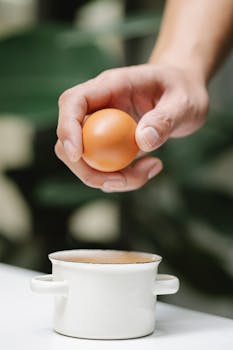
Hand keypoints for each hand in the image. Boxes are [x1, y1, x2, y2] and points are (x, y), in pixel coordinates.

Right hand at [55, 64, 208, 191]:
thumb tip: (143, 141)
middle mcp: (100, 107)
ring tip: (153, 168)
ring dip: (111, 177)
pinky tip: (152, 166)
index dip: (67, 128)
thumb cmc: (184, 91)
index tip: (77, 155)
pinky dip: (124, 177)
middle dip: (88, 168)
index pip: (73, 102)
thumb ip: (166, 119)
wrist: (183, 95)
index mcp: (111, 86)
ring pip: (86, 160)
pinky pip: (104, 168)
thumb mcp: (185, 102)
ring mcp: (102, 127)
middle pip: (70, 138)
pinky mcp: (110, 145)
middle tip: (123, 181)